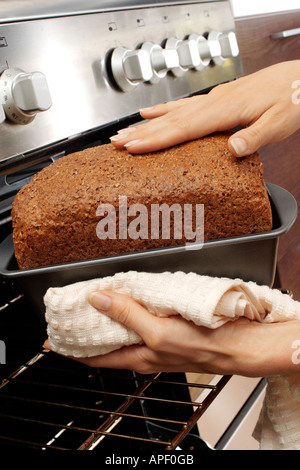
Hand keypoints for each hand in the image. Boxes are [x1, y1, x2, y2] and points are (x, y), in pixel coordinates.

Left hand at [46, 290, 299, 376]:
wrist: (238, 343)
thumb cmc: (201, 345)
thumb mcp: (157, 332)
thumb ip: (127, 314)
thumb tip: (98, 299)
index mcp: (137, 356)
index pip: (94, 357)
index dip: (72, 349)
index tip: (53, 340)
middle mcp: (144, 350)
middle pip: (107, 342)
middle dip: (87, 330)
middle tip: (71, 313)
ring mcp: (157, 338)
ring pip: (124, 329)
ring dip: (108, 316)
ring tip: (93, 299)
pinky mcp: (170, 326)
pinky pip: (142, 317)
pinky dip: (130, 307)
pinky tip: (131, 294)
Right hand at [110, 61, 299, 155]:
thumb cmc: (292, 100)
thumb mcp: (280, 122)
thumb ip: (255, 137)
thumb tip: (234, 150)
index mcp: (225, 109)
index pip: (183, 128)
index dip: (156, 139)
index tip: (133, 147)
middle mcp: (214, 102)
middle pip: (170, 121)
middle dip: (141, 132)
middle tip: (116, 143)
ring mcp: (212, 100)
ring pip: (172, 113)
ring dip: (146, 124)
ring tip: (124, 132)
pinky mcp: (215, 100)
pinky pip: (183, 106)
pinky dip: (164, 111)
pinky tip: (151, 114)